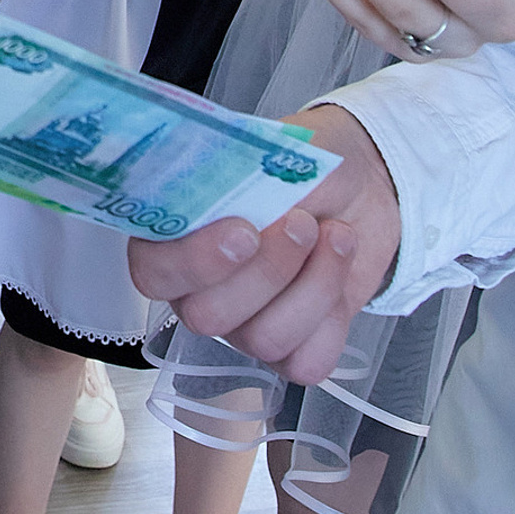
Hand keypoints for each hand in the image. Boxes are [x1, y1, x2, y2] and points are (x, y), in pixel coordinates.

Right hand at [129, 104, 400, 385]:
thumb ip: (226, 168)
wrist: (361, 184)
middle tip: (302, 223)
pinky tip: (339, 269)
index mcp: (174, 237)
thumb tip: (207, 173)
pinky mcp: (294, 347)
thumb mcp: (262, 150)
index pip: (152, 272)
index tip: (243, 230)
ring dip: (313, 286)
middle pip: (208, 317)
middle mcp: (200, 289)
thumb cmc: (302, 164)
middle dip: (267, 272)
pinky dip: (333, 316)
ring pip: (262, 341)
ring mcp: (245, 324)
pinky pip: (306, 363)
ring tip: (336, 236)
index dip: (193, 262)